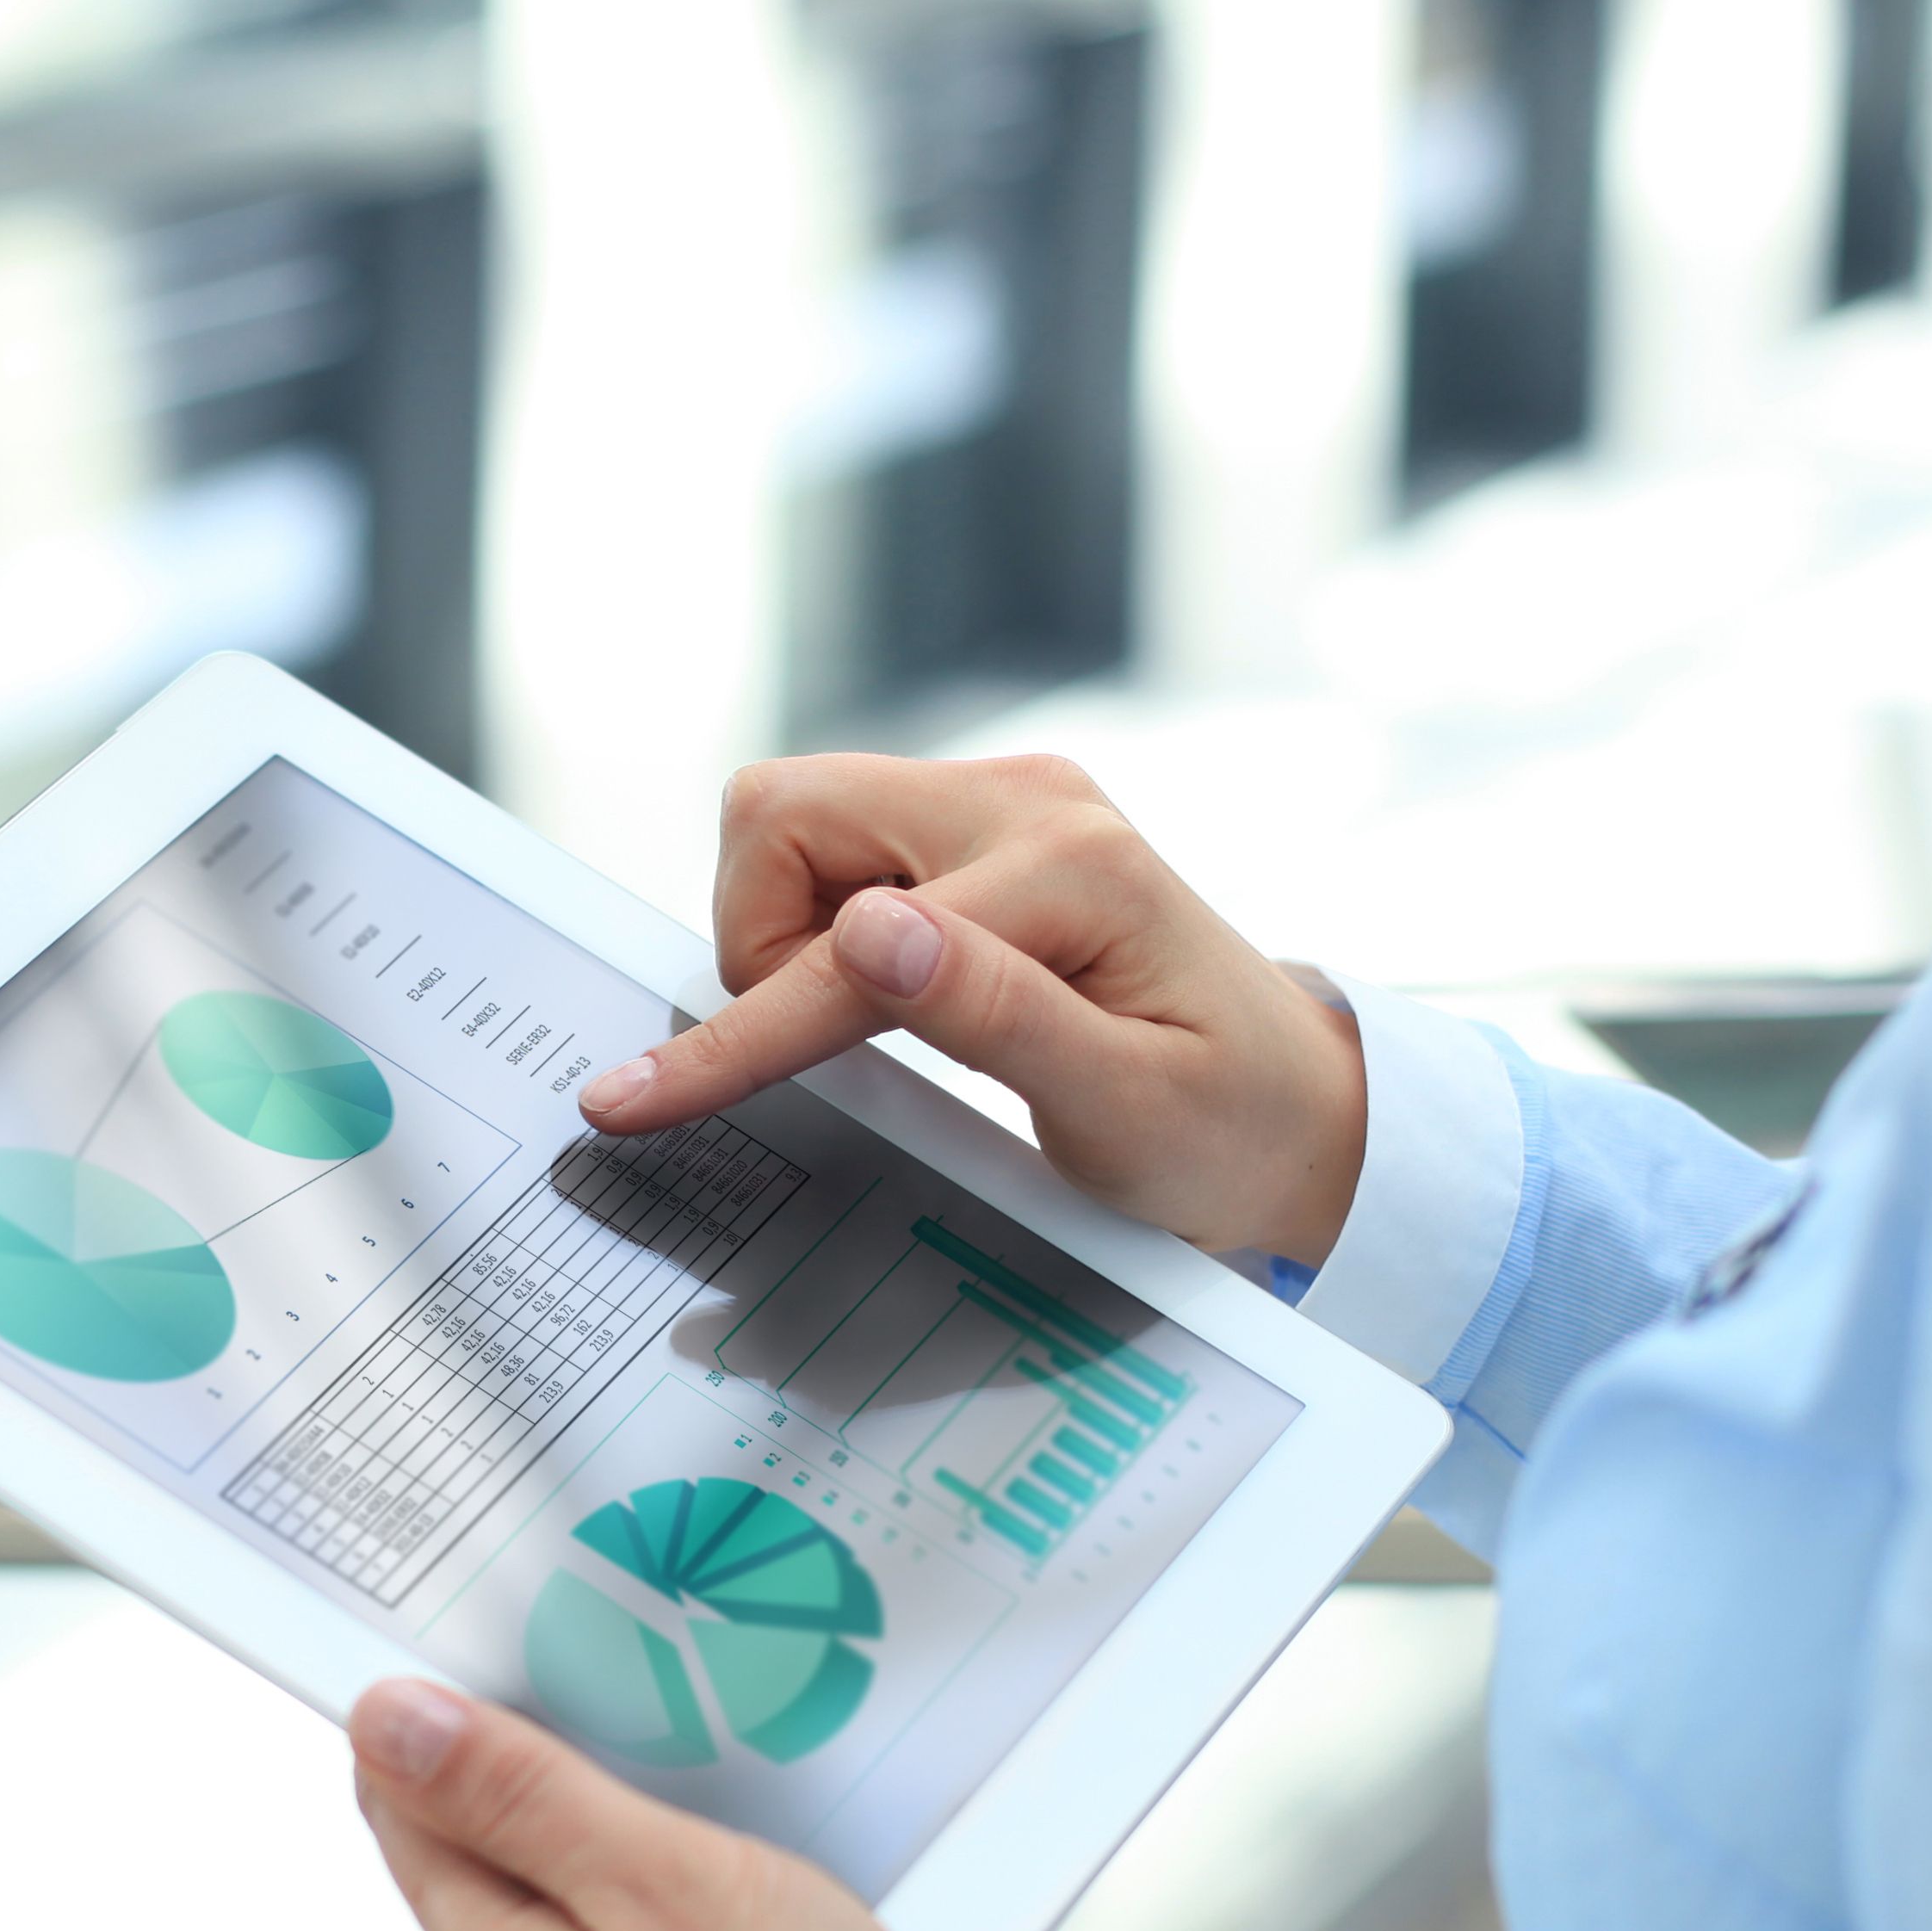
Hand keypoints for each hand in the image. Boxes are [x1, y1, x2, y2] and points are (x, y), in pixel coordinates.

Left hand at [351, 1677, 897, 1930]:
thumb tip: (386, 1720)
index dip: (428, 1712)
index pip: (401, 1805)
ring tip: (640, 1706)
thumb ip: (515, 1795)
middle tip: (570, 1642)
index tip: (482, 1629)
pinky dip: (635, 1840)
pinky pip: (614, 1905)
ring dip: (579, 1787)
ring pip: (549, 1865)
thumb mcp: (643, 1875)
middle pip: (473, 1836)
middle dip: (506, 1741)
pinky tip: (690, 1803)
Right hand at [578, 755, 1365, 1261]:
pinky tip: (895, 1000)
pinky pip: (834, 853)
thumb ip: (996, 1018)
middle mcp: (1023, 799)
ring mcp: (999, 803)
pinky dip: (821, 929)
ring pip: (792, 827)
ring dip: (789, 938)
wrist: (1301, 1112)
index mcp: (1065, 868)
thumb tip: (865, 929)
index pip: (841, 945)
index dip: (734, 1031)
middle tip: (829, 1051)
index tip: (630, 1099)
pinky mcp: (977, 828)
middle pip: (780, 813)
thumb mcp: (1127, 1112)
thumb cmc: (1225, 1131)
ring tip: (883, 1034)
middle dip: (756, 941)